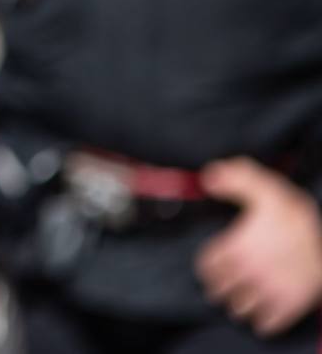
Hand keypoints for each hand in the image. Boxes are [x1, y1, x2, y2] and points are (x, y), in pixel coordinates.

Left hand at [196, 157, 321, 336]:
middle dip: (219, 288)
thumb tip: (209, 176)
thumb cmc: (295, 217)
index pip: (206, 267)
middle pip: (219, 292)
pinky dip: (261, 321)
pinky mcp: (289, 306)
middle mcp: (249, 273)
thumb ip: (236, 179)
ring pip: (239, 310)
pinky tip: (263, 310)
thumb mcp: (266, 189)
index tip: (213, 265)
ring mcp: (269, 292)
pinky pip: (266, 325)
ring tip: (242, 296)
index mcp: (238, 248)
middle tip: (226, 282)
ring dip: (238, 305)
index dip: (207, 266)